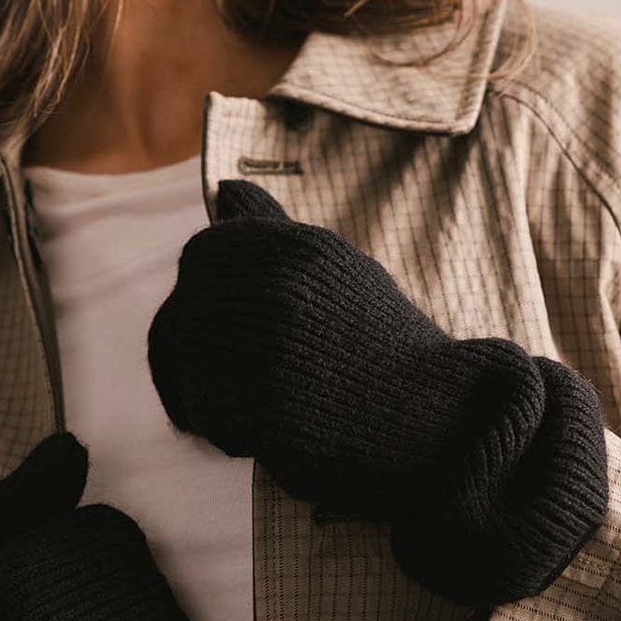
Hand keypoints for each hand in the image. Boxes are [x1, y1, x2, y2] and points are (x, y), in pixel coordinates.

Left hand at [148, 180, 607, 606]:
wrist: (434, 417)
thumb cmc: (381, 347)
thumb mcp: (334, 270)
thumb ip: (271, 231)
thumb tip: (222, 188)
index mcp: (295, 249)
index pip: (203, 256)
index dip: (203, 297)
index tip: (232, 328)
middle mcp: (277, 289)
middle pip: (186, 315)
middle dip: (199, 351)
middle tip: (246, 380)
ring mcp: (268, 350)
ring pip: (189, 367)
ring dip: (211, 393)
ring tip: (263, 404)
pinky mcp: (265, 406)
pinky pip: (205, 413)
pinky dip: (226, 428)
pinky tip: (266, 432)